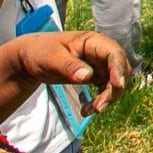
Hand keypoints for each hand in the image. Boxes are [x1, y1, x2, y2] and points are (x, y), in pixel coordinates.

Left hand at [11, 31, 129, 115]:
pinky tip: (87, 110)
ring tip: (90, 111)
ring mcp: (100, 64)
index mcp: (93, 42)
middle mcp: (101, 52)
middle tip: (99, 107)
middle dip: (114, 89)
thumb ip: (69, 66)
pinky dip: (100, 100)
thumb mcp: (51, 58)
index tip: (118, 86)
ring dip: (108, 98)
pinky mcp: (96, 76)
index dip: (119, 69)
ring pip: (115, 82)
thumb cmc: (40, 52)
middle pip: (120, 70)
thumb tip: (87, 76)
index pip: (114, 53)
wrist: (32, 58)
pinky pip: (106, 89)